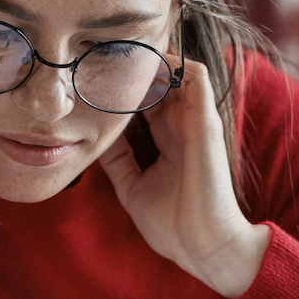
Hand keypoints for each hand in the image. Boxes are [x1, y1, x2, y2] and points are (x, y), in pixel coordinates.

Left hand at [99, 59, 269, 298]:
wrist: (203, 247)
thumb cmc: (173, 225)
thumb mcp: (132, 187)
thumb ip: (118, 161)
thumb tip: (96, 137)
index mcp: (167, 140)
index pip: (146, 99)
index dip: (123, 86)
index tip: (94, 77)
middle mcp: (181, 126)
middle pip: (158, 80)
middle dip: (133, 66)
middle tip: (100, 56)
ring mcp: (194, 121)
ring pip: (176, 70)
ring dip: (151, 58)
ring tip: (118, 51)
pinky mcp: (205, 121)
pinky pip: (195, 76)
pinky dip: (173, 62)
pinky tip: (144, 61)